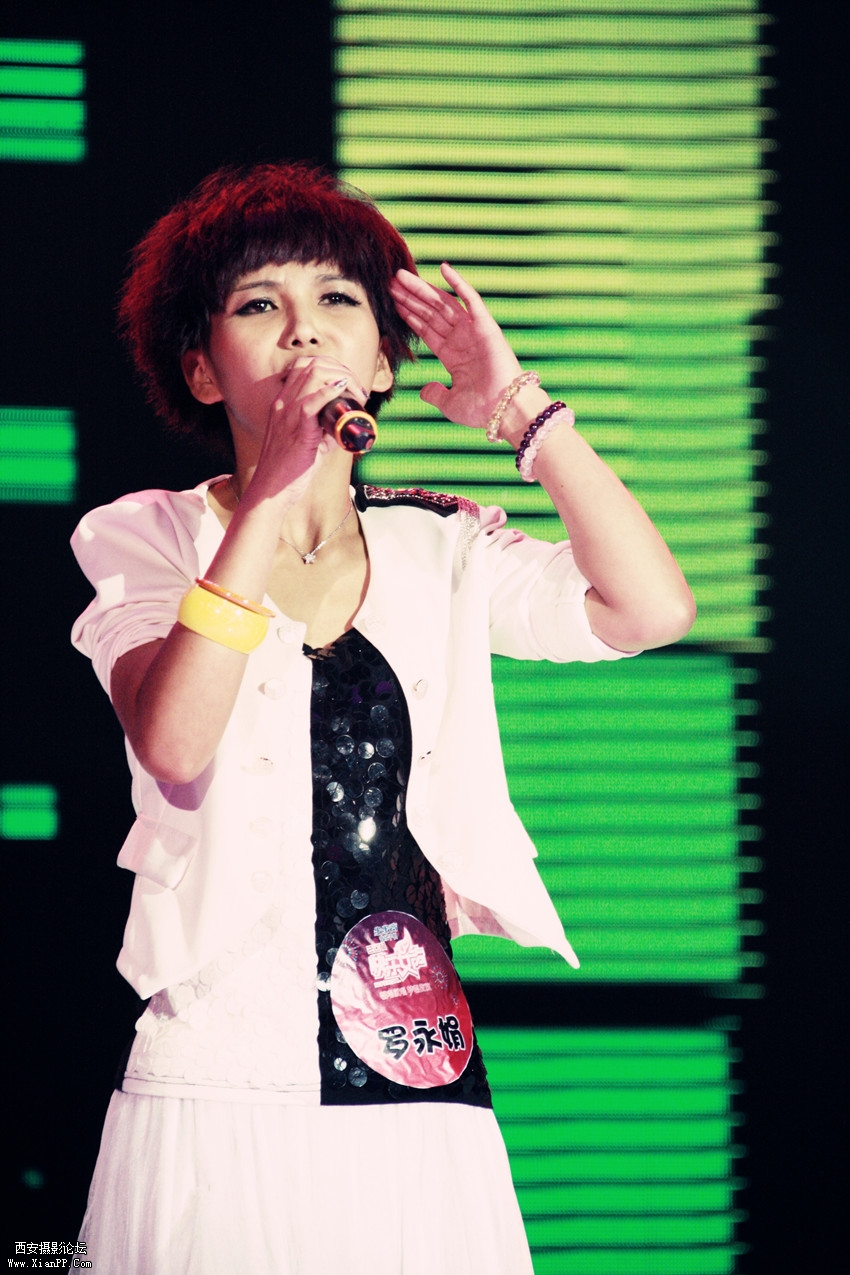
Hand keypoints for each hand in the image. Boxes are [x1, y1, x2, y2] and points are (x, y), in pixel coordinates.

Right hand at [247, 356, 365, 500]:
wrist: (270, 492)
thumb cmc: (288, 470)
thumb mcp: (307, 443)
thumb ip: (322, 431)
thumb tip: (343, 427)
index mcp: (283, 404)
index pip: (304, 367)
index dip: (330, 366)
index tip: (349, 382)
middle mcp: (283, 405)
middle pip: (311, 366)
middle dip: (341, 370)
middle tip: (358, 389)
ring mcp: (287, 416)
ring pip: (313, 377)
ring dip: (342, 379)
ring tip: (357, 394)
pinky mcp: (297, 432)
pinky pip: (310, 404)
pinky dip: (329, 393)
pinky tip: (342, 392)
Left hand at [390, 263, 522, 429]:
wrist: (504, 410)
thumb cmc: (482, 410)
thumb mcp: (450, 404)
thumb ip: (435, 395)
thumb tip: (425, 391)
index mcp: (453, 356)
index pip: (427, 329)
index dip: (410, 314)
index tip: (394, 302)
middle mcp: (462, 340)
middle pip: (431, 312)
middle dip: (411, 298)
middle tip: (392, 282)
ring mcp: (473, 331)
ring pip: (443, 303)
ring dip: (423, 289)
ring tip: (401, 276)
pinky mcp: (486, 326)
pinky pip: (470, 299)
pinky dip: (458, 283)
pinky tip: (443, 268)